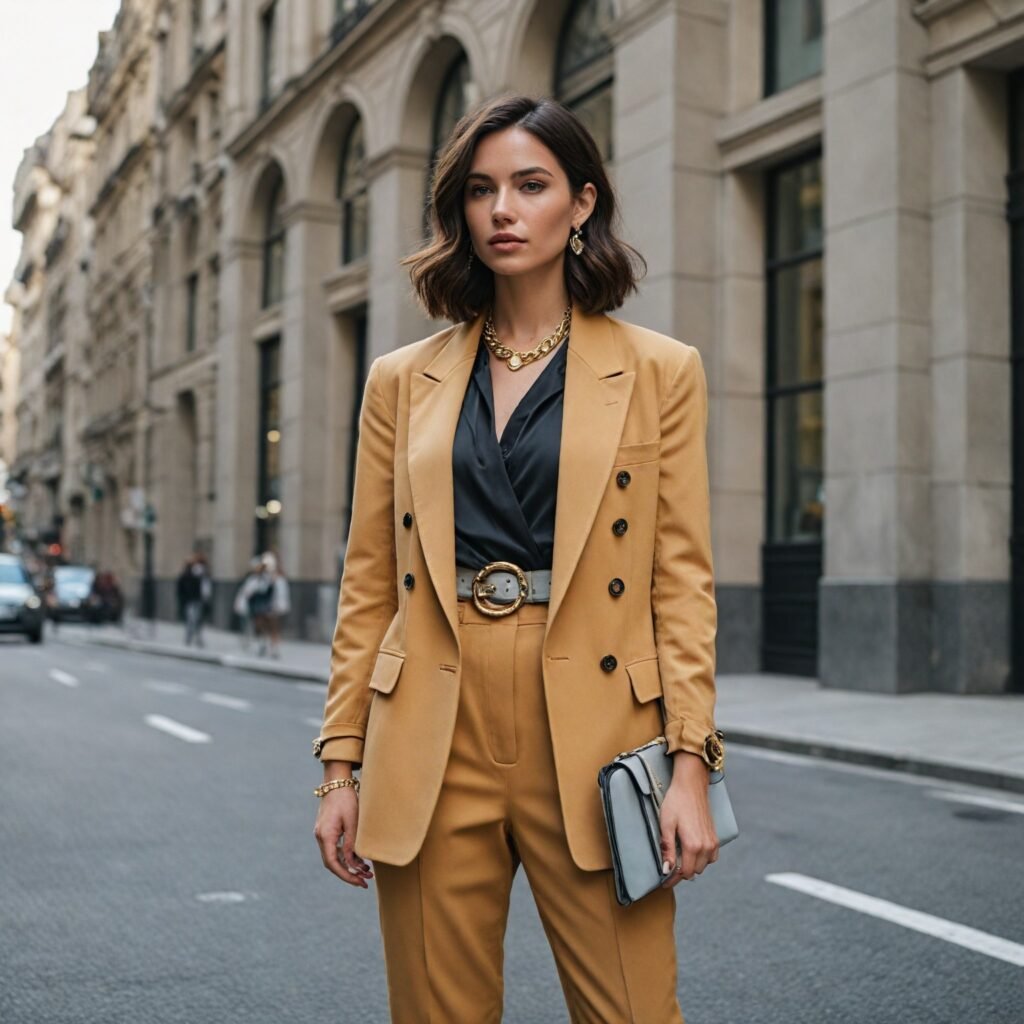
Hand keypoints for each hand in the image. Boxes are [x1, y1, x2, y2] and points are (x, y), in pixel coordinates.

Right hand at [314, 786, 373, 888]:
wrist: (336, 782)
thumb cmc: (346, 799)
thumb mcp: (352, 821)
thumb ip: (352, 843)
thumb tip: (353, 863)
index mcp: (325, 835)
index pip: (333, 863)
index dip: (346, 875)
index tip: (360, 882)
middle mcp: (321, 837)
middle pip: (332, 863)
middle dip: (349, 874)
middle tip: (365, 881)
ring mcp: (322, 834)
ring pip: (333, 857)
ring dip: (348, 865)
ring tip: (367, 872)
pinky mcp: (326, 830)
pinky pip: (334, 849)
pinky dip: (345, 856)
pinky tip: (359, 859)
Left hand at [658, 752, 717, 887]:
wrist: (691, 786)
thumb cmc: (676, 802)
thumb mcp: (666, 824)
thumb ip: (667, 849)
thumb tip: (667, 870)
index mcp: (693, 845)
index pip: (684, 873)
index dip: (673, 879)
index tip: (664, 882)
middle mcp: (706, 846)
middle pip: (694, 871)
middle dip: (682, 872)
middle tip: (669, 866)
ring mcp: (713, 842)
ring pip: (704, 866)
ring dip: (693, 865)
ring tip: (679, 857)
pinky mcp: (715, 837)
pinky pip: (711, 857)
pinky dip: (703, 859)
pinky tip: (692, 851)